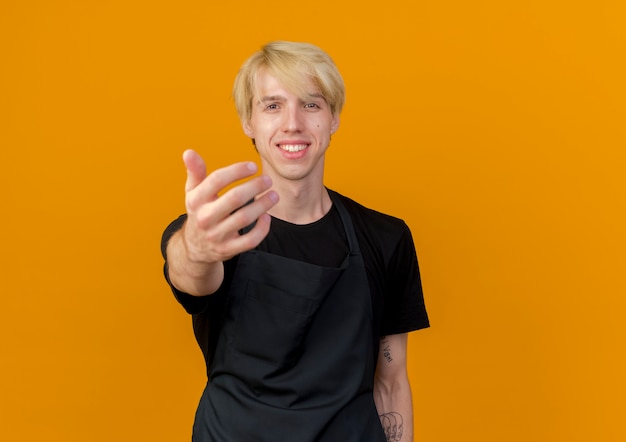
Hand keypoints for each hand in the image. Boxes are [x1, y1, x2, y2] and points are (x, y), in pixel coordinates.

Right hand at [182, 149, 277, 264]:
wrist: (194, 247)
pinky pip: (249, 240)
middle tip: (268, 180)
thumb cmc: (199, 212)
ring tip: (274, 195)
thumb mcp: (192, 192)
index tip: (253, 166)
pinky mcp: (228, 250)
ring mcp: (217, 235)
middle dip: (254, 187)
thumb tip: (188, 152)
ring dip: (263, 205)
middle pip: (234, 198)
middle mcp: (205, 218)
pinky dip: (262, 229)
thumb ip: (195, 172)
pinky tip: (266, 217)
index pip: (217, 180)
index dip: (237, 171)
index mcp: (195, 200)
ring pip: (244, 219)